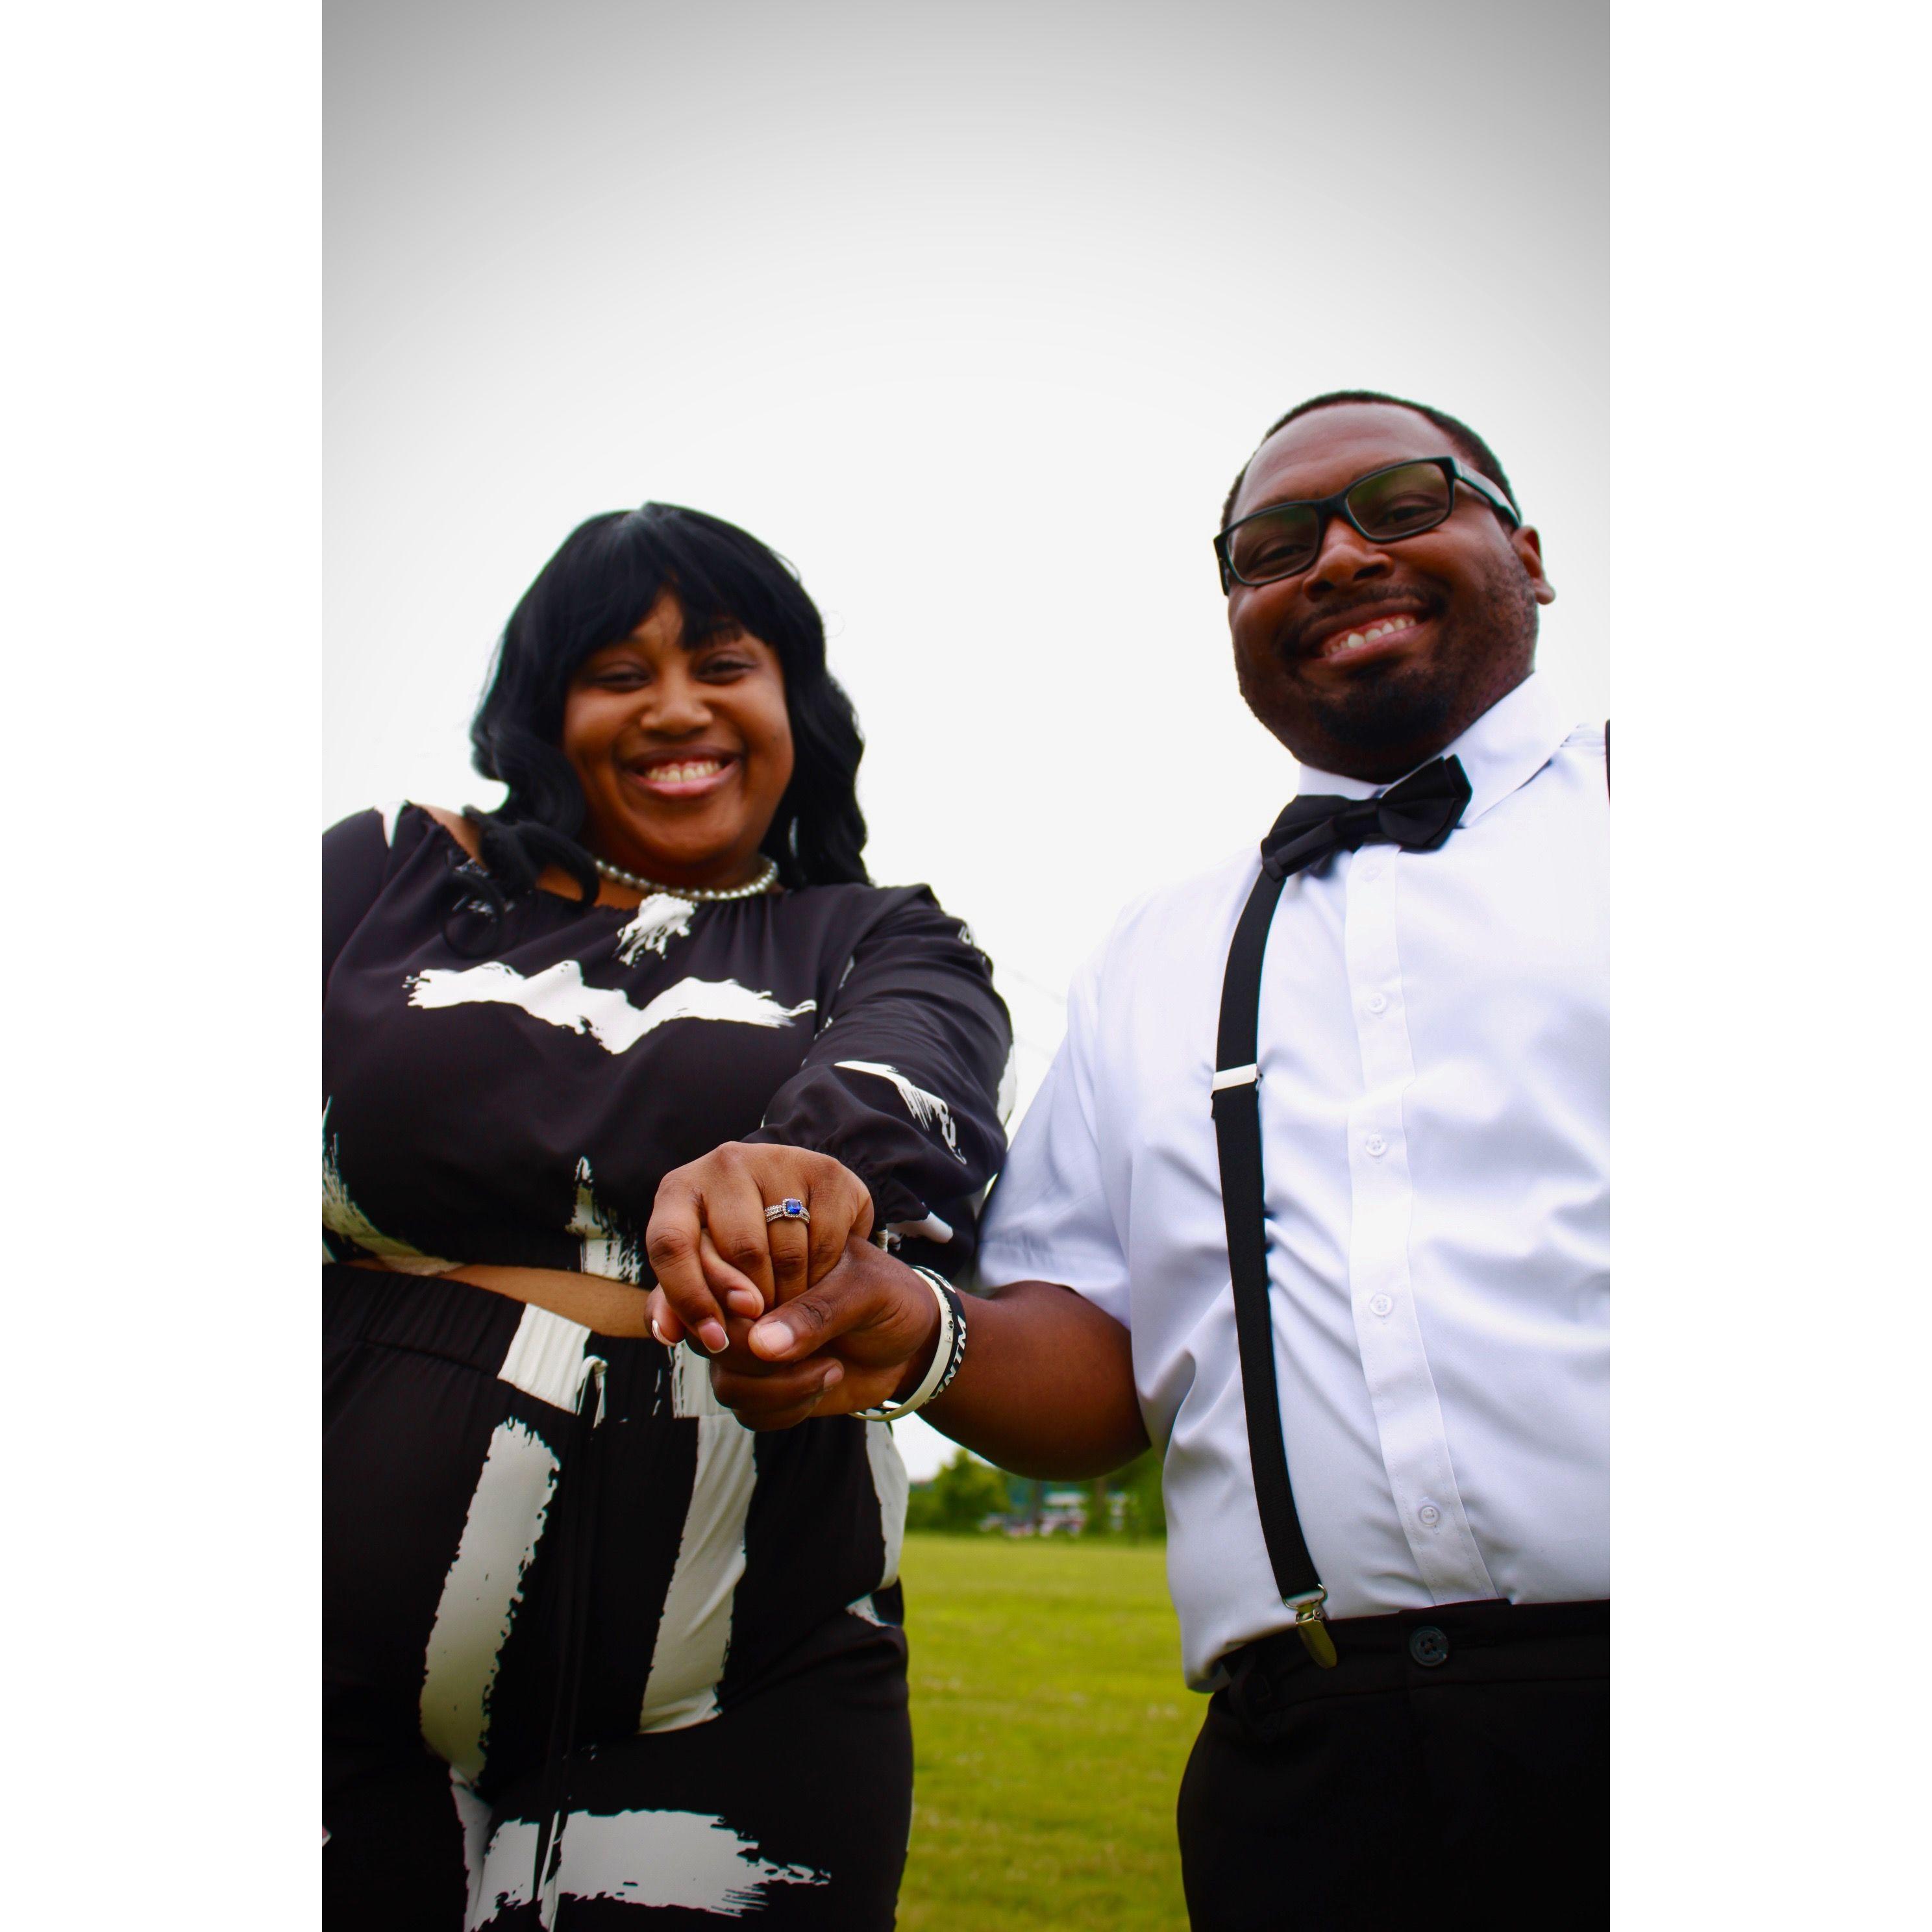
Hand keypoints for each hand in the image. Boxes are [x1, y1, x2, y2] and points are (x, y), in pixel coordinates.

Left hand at [644, 1143, 874, 1354]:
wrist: (806, 1217)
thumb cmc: (742, 1250)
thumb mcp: (704, 1274)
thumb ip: (680, 1302)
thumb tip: (665, 1333)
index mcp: (681, 1189)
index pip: (670, 1242)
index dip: (690, 1297)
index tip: (716, 1340)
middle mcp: (725, 1164)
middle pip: (739, 1252)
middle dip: (755, 1305)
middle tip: (763, 1324)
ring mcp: (778, 1160)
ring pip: (786, 1253)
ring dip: (792, 1298)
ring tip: (789, 1303)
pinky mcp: (827, 1171)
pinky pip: (825, 1241)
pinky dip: (823, 1275)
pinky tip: (817, 1278)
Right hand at [706, 1238, 943, 1430]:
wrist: (912, 1342)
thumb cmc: (890, 1298)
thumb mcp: (867, 1291)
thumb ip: (818, 1312)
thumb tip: (761, 1344)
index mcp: (763, 1255)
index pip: (708, 1270)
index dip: (725, 1294)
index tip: (762, 1308)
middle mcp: (743, 1303)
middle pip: (709, 1335)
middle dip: (761, 1356)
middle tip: (816, 1349)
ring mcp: (746, 1347)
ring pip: (726, 1381)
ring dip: (782, 1388)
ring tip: (832, 1368)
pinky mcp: (759, 1386)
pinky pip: (747, 1411)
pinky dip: (789, 1409)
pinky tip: (824, 1384)